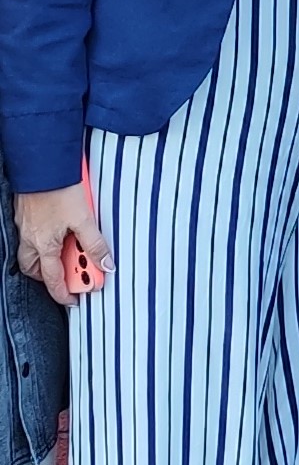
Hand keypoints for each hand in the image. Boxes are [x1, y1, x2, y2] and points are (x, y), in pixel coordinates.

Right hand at [15, 183, 112, 307]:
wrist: (42, 164)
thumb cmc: (59, 190)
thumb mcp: (84, 219)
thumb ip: (95, 243)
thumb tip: (106, 264)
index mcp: (43, 245)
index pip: (53, 279)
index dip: (65, 293)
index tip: (75, 300)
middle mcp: (30, 239)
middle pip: (36, 269)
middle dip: (51, 277)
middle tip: (69, 276)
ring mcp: (25, 226)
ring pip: (30, 253)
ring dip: (46, 259)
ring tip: (66, 255)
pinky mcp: (26, 214)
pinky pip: (31, 236)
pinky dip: (43, 241)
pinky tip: (56, 231)